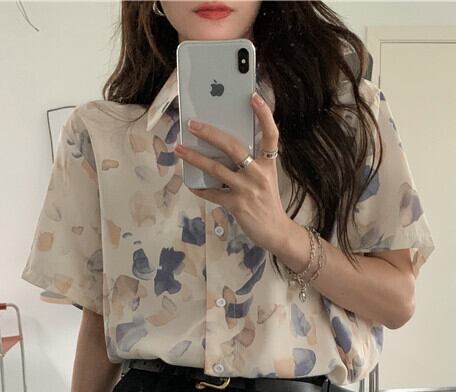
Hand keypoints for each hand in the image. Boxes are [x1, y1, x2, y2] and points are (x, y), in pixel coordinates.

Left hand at [174, 92, 292, 253]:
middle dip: (210, 133)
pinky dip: (200, 188)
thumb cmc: (267, 202)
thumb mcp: (265, 178)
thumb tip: (223, 147)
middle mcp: (258, 174)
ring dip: (195, 158)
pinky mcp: (237, 205)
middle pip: (234, 147)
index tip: (254, 96)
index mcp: (268, 164)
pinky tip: (190, 183)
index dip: (264, 114)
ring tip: (179, 149)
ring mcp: (247, 190)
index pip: (271, 135)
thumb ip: (251, 163)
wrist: (275, 231)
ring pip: (217, 169)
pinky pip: (213, 193)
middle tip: (192, 124)